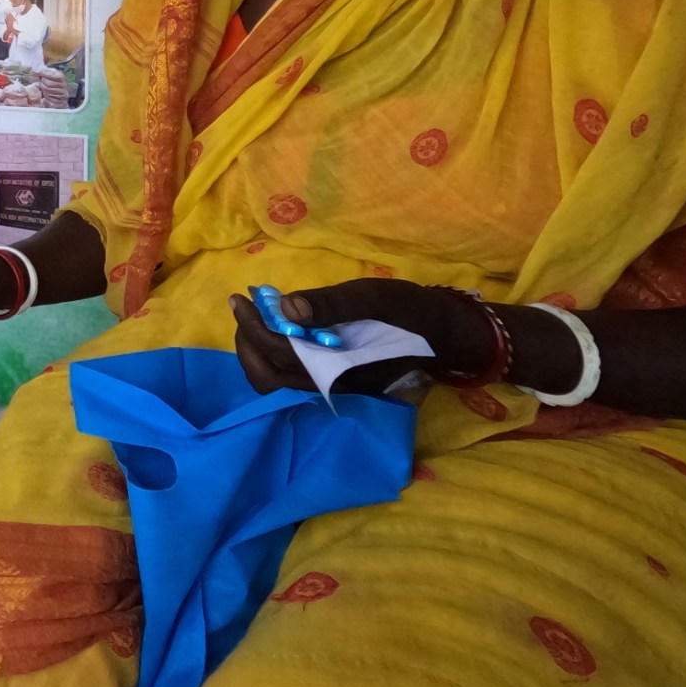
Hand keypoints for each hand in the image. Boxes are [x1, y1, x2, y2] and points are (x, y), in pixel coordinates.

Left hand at [229, 278, 488, 395]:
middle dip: (247, 343)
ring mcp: (333, 389)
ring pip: (277, 382)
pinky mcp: (335, 382)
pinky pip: (291, 377)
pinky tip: (273, 325)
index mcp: (340, 368)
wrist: (444, 333)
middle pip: (269, 378)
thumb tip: (286, 308)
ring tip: (251, 316)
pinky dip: (273, 354)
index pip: (281, 355)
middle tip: (243, 309)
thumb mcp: (374, 296)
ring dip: (256, 351)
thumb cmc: (409, 311)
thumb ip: (332, 303)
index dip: (254, 328)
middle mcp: (332, 387)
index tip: (241, 300)